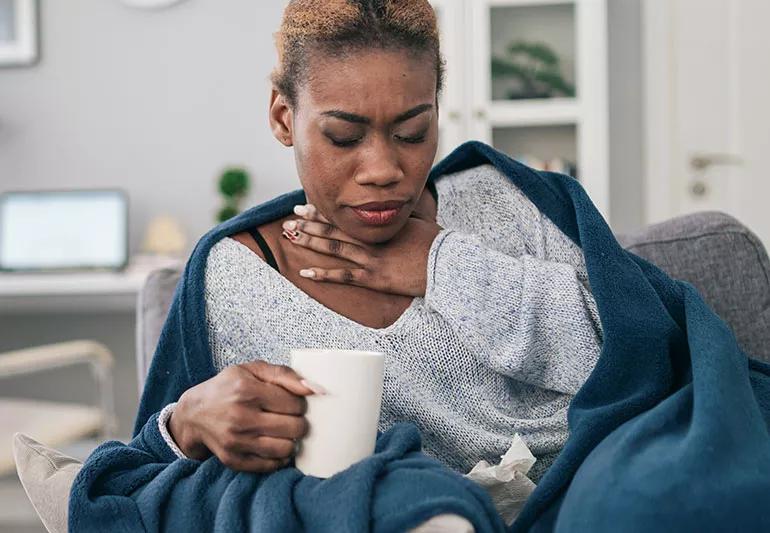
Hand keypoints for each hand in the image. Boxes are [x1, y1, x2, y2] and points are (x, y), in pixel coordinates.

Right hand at [169, 360, 321, 472]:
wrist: (194, 414)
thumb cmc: (228, 388)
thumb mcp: (252, 370)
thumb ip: (285, 374)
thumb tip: (316, 388)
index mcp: (247, 390)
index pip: (295, 404)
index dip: (300, 403)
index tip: (292, 402)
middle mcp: (241, 417)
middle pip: (295, 428)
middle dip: (299, 422)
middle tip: (290, 417)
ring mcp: (237, 441)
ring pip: (286, 449)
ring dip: (291, 441)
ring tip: (283, 432)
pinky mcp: (234, 460)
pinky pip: (271, 465)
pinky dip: (278, 456)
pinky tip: (273, 444)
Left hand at [281, 204, 442, 296]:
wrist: (447, 264)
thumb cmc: (436, 244)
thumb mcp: (417, 224)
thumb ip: (399, 219)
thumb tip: (392, 211)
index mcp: (381, 224)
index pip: (347, 216)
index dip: (325, 212)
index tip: (307, 205)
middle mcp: (372, 239)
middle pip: (336, 229)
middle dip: (311, 222)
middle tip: (291, 216)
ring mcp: (371, 259)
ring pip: (334, 248)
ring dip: (311, 241)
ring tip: (291, 235)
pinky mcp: (374, 278)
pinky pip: (344, 277)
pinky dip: (323, 274)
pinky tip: (306, 272)